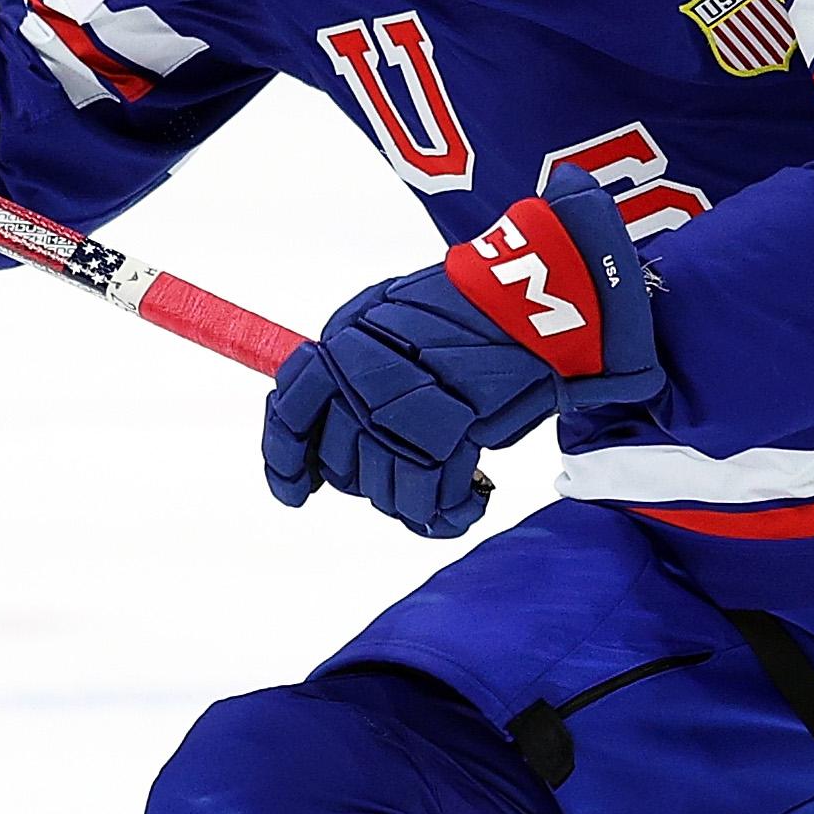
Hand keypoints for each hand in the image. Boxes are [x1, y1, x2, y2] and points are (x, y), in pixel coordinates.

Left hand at [263, 171, 667, 538]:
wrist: (527, 301)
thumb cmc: (464, 311)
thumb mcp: (384, 315)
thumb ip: (349, 364)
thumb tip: (328, 430)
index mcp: (338, 346)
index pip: (289, 417)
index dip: (286, 465)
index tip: (298, 495)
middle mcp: (358, 382)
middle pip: (341, 465)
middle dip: (372, 478)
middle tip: (414, 464)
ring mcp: (400, 412)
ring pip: (384, 490)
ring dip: (414, 497)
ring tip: (446, 483)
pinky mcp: (447, 437)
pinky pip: (432, 501)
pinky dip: (450, 512)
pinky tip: (468, 501)